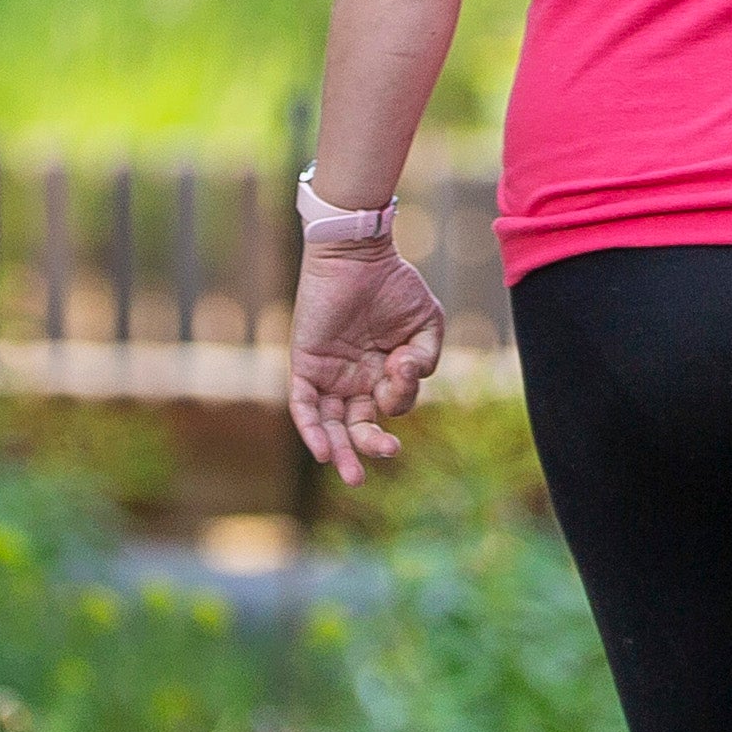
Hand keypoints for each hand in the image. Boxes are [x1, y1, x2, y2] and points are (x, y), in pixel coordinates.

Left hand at [288, 242, 449, 483]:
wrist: (358, 254)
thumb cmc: (394, 284)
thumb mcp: (426, 324)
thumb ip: (424, 359)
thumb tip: (407, 379)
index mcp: (383, 374)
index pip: (392, 405)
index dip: (402, 395)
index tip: (404, 365)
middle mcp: (354, 380)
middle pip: (358, 426)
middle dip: (370, 446)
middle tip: (388, 452)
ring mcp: (329, 375)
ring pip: (331, 425)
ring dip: (341, 451)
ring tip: (352, 476)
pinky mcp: (306, 365)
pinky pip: (305, 405)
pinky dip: (312, 429)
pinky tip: (323, 452)